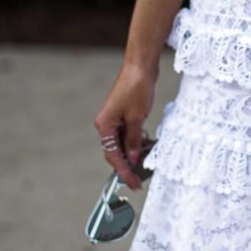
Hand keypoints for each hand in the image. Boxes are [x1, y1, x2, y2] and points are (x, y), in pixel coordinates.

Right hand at [93, 59, 156, 190]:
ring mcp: (115, 118)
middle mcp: (106, 123)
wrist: (141, 66)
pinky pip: (127, 133)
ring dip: (132, 153)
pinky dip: (136, 141)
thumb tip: (132, 158)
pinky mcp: (124, 114)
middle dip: (127, 165)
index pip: (112, 155)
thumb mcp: (137, 118)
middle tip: (139, 180)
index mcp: (104, 125)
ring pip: (122, 143)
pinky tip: (145, 147)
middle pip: (115, 151)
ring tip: (145, 165)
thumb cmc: (137, 88)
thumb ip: (134, 140)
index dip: (124, 171)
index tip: (134, 183)